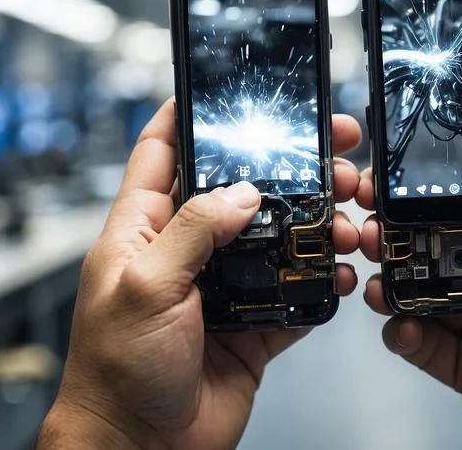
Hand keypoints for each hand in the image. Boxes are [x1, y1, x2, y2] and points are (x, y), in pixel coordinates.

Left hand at [39, 99, 362, 449]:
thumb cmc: (114, 374)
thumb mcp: (145, 286)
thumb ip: (194, 231)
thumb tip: (242, 192)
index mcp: (141, 231)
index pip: (161, 153)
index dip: (189, 116)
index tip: (223, 87)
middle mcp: (183, 254)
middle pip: (238, 191)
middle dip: (285, 166)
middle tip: (330, 147)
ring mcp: (221, 290)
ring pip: (277, 239)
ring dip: (316, 224)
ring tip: (347, 215)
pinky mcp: (252, 327)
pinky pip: (295, 294)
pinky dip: (323, 283)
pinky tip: (342, 272)